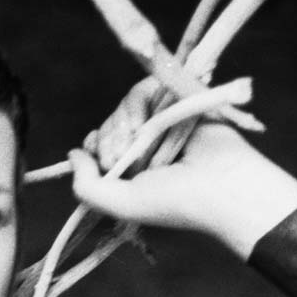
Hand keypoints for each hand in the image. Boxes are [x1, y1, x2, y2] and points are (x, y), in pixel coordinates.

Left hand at [70, 82, 296, 259]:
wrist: (223, 186)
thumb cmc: (176, 202)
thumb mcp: (122, 205)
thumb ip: (86, 187)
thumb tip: (73, 154)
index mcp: (134, 170)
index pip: (99, 147)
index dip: (95, 147)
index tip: (104, 161)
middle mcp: (146, 144)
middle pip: (107, 126)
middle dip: (108, 141)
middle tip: (123, 159)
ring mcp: (160, 121)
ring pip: (121, 108)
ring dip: (121, 124)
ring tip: (137, 143)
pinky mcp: (174, 99)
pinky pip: (140, 91)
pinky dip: (135, 105)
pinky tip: (143, 125)